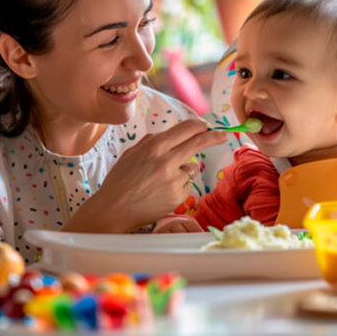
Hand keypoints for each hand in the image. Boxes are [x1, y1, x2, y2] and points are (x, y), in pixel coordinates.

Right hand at [65, 119, 225, 232]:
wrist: (114, 210)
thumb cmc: (120, 180)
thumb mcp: (132, 153)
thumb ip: (152, 141)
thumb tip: (171, 134)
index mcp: (154, 147)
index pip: (186, 129)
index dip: (199, 125)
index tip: (206, 126)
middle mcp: (167, 161)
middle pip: (199, 143)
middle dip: (214, 137)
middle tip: (222, 136)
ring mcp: (174, 180)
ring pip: (191, 168)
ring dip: (182, 170)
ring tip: (160, 181)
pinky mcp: (178, 197)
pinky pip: (186, 185)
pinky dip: (178, 187)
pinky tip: (161, 192)